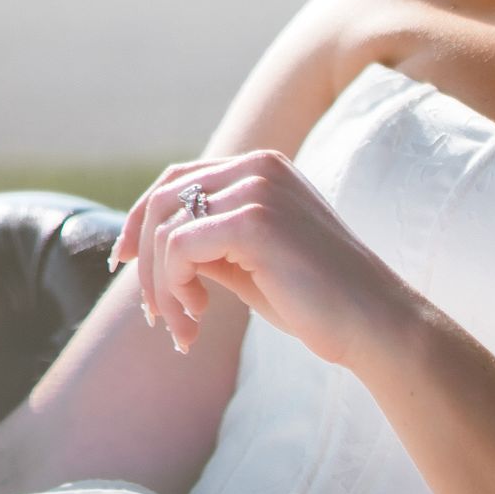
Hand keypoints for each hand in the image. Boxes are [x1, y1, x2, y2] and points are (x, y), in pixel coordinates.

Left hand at [110, 150, 410, 367]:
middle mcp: (258, 166)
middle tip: (156, 315)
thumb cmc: (317, 299)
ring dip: (161, 287)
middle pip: (161, 200)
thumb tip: (148, 248)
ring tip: (184, 327)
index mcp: (263, 167)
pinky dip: (174, 288)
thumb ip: (209, 243)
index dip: (139, 220)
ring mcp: (258, 189)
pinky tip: (198, 318)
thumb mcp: (251, 261)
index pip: (176, 179)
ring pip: (165, 228)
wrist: (372, 322)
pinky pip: (180, 249)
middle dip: (145, 261)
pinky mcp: (255, 221)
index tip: (122, 263)